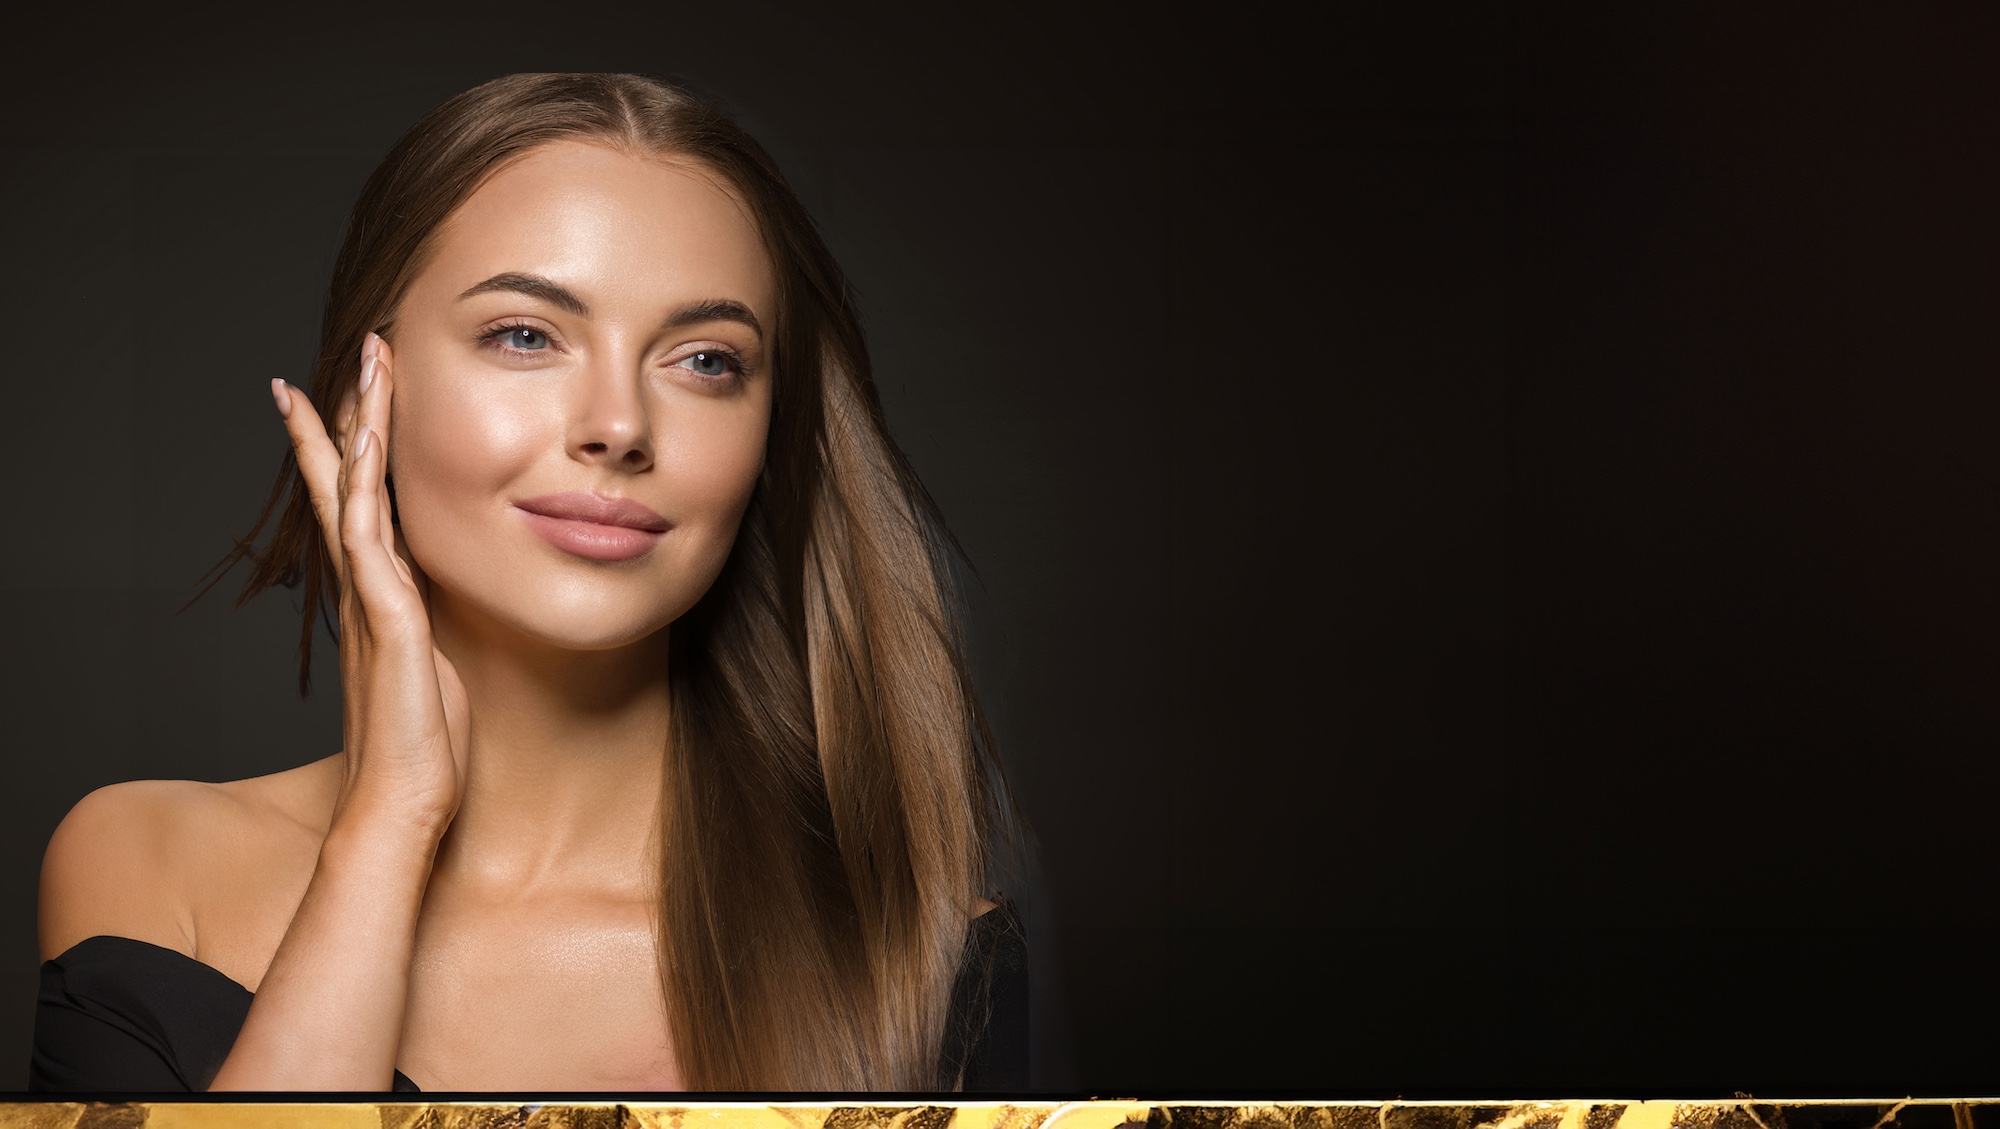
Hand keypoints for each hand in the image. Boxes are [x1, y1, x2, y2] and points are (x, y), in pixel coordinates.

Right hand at [273, 333, 469, 837]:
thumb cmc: (427, 747)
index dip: (352, 452)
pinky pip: (369, 537)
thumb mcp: (439, 668)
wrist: (403, 803)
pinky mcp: (387, 618)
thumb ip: (434, 632)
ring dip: (357, 425)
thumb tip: (446, 615)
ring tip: (359, 367)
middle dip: (346, 417)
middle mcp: (367, 588)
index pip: (361, 506)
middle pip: (347, 483)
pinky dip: (362, 484)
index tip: (346, 401)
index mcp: (383, 596)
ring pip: (354, 492)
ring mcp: (371, 599)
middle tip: (346, 356)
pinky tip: (365, 439)